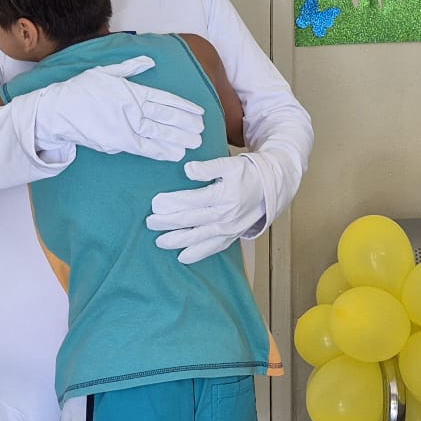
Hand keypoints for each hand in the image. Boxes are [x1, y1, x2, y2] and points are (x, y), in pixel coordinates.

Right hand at [32, 56, 205, 160]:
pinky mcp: (118, 141)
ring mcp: (126, 125)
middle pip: (166, 116)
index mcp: (132, 90)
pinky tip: (176, 153)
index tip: (200, 112)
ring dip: (179, 138)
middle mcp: (132, 108)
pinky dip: (161, 151)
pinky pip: (145, 147)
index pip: (165, 99)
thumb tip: (150, 60)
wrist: (58, 110)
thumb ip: (131, 67)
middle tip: (203, 129)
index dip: (185, 106)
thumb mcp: (106, 71)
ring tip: (196, 142)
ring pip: (159, 133)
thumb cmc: (81, 90)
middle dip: (187, 123)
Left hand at [147, 153, 266, 263]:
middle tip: (150, 222)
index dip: (171, 203)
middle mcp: (225, 215)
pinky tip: (183, 256)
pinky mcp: (232, 236)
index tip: (155, 203)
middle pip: (190, 221)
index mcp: (223, 196)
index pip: (191, 201)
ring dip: (177, 241)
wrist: (270, 188)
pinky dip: (197, 254)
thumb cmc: (247, 174)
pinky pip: (213, 248)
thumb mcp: (229, 164)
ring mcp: (229, 228)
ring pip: (198, 238)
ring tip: (160, 242)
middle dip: (167, 223)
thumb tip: (187, 170)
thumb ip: (207, 168)